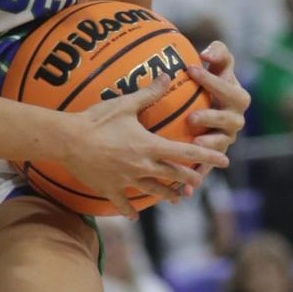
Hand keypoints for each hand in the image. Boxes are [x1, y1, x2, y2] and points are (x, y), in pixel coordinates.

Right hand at [59, 75, 229, 218]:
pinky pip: (123, 203)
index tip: (225, 161)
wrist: (67, 140)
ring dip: (167, 195)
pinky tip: (135, 216)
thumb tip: (168, 76)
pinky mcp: (109, 188)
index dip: (207, 156)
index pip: (186, 153)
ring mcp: (126, 180)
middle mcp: (142, 166)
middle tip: (200, 180)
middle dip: (190, 178)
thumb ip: (150, 93)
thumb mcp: (125, 104)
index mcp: (149, 146)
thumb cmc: (96, 120)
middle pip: (173, 175)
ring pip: (153, 191)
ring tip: (176, 199)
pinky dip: (130, 211)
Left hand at [185, 41, 249, 172]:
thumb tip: (207, 53)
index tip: (191, 70)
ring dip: (208, 149)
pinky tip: (185, 190)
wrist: (205, 105)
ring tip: (194, 149)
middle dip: (213, 119)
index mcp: (236, 98)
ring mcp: (225, 141)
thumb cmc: (209, 80)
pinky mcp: (212, 158)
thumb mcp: (217, 63)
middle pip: (230, 122)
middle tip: (192, 116)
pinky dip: (197, 179)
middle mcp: (234, 121)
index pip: (229, 89)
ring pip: (220, 147)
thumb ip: (218, 53)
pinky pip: (206, 169)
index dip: (213, 81)